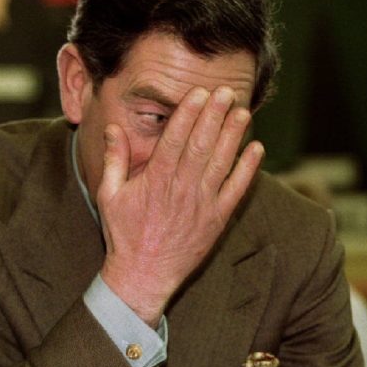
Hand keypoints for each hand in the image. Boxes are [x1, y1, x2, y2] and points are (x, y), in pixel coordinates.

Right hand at [97, 85, 263, 325]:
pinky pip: (236, 190)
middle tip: (227, 91)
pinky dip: (248, 169)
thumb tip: (113, 128)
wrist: (144, 275)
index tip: (199, 93)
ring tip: (243, 111)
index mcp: (156, 180)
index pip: (175, 139)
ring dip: (234, 136)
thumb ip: (114, 159)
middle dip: (215, 116)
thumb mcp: (109, 195)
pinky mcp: (217, 219)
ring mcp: (202, 204)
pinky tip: (256, 148)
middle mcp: (182, 189)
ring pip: (221, 163)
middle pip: (201, 145)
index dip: (189, 113)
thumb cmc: (125, 235)